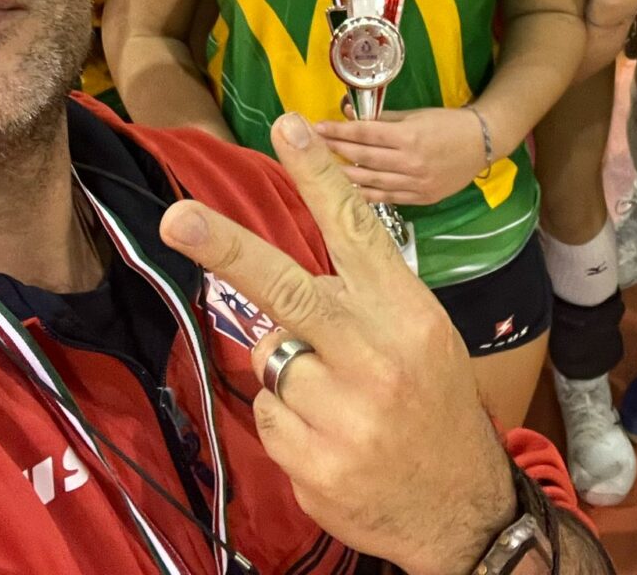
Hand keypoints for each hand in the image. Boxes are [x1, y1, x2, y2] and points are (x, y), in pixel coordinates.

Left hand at [161, 113, 515, 574]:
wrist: (461, 509)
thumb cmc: (432, 402)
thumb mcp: (422, 335)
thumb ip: (360, 300)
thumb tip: (275, 277)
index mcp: (406, 313)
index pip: (357, 231)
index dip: (319, 176)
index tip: (286, 127)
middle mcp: (376, 357)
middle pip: (288, 289)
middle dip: (227, 248)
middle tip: (176, 218)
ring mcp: (345, 416)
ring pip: (271, 361)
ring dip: (289, 373)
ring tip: (338, 400)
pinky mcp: (315, 466)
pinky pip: (268, 418)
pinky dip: (288, 423)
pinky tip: (331, 439)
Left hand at [314, 105, 487, 206]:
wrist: (481, 144)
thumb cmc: (447, 124)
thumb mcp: (416, 115)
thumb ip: (383, 119)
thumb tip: (351, 115)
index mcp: (408, 137)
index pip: (364, 134)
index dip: (338, 131)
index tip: (317, 128)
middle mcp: (409, 162)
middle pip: (362, 158)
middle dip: (334, 151)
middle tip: (312, 146)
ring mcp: (414, 184)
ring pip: (370, 182)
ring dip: (343, 176)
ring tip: (322, 170)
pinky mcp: (420, 199)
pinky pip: (385, 198)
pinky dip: (365, 195)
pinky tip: (346, 192)